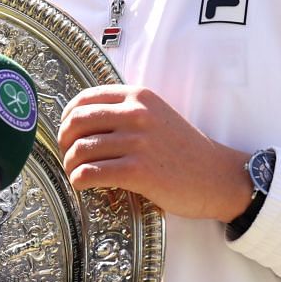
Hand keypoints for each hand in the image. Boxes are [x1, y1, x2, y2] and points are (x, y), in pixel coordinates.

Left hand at [58, 85, 252, 222]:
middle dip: (64, 141)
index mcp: (139, 96)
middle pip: (77, 122)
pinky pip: (90, 173)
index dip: (67, 117)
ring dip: (71, 165)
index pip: (85, 99)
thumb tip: (80, 121)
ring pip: (80, 150)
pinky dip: (79, 180)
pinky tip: (84, 185)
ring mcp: (138, 142)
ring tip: (77, 173)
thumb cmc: (183, 150)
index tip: (68, 133)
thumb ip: (125, 111)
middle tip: (69, 155)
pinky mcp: (138, 171)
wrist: (215, 176)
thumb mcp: (156, 116)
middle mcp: (137, 114)